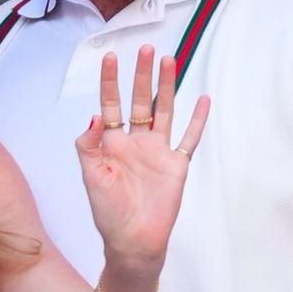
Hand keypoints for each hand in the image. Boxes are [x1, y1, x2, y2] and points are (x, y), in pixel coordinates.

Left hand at [74, 47, 208, 269]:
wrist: (133, 241)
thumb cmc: (107, 212)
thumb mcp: (90, 176)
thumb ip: (89, 145)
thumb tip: (95, 114)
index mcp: (111, 143)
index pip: (110, 104)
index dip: (110, 81)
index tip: (110, 57)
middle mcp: (135, 142)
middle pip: (139, 100)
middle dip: (141, 75)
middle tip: (146, 49)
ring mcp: (158, 152)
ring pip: (164, 111)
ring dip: (167, 87)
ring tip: (170, 60)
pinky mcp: (177, 165)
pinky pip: (189, 138)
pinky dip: (197, 120)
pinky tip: (203, 99)